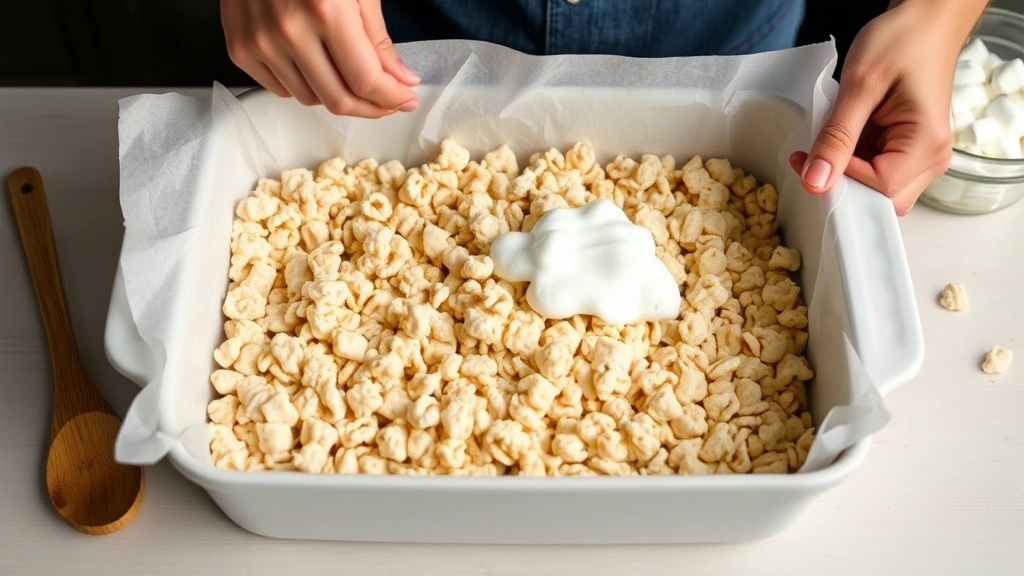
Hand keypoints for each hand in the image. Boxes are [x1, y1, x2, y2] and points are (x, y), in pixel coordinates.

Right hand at [220, 0, 420, 117]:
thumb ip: (378, 38)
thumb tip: (401, 79)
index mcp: (326, 11)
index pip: (365, 80)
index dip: (391, 97)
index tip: (405, 99)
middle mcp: (289, 30)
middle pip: (338, 100)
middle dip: (371, 107)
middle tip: (386, 101)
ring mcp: (260, 42)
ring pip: (310, 99)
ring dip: (336, 95)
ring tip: (347, 73)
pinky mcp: (240, 48)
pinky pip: (281, 90)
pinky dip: (305, 86)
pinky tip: (317, 66)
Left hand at [788, 0, 985, 214]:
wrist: (924, 20)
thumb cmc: (902, 41)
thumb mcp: (860, 86)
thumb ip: (837, 137)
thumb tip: (816, 182)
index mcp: (926, 144)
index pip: (880, 191)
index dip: (841, 183)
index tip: (809, 162)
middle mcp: (932, 157)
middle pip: (881, 199)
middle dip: (842, 183)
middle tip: (811, 156)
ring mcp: (923, 155)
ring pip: (877, 189)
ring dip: (846, 172)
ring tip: (830, 139)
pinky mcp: (910, 150)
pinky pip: (877, 171)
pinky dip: (853, 161)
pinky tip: (842, 138)